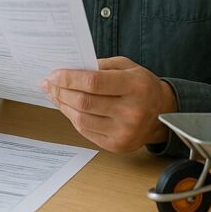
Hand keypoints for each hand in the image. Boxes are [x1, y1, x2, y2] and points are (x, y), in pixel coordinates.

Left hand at [42, 56, 176, 152]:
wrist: (161, 113)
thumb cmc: (141, 86)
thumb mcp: (126, 66)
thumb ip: (99, 66)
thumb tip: (68, 69)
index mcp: (135, 87)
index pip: (93, 82)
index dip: (69, 78)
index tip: (53, 74)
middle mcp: (131, 112)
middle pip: (84, 102)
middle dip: (60, 91)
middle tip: (48, 83)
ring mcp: (124, 132)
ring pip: (81, 118)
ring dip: (62, 105)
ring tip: (54, 94)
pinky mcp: (117, 146)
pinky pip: (85, 131)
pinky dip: (72, 117)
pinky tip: (67, 107)